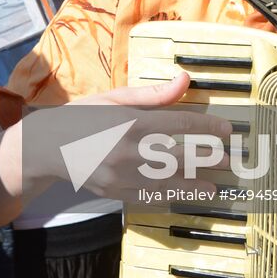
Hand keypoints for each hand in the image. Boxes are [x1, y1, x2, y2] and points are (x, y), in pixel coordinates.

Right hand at [22, 73, 236, 202]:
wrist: (46, 146)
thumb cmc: (82, 116)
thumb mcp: (115, 98)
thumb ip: (153, 94)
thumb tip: (184, 80)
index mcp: (130, 121)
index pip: (179, 124)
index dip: (206, 127)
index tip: (226, 129)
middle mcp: (128, 150)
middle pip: (179, 156)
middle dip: (208, 159)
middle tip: (230, 161)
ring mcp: (121, 175)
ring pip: (168, 182)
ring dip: (195, 185)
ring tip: (215, 187)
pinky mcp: (114, 192)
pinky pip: (149, 197)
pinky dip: (170, 197)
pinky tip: (185, 196)